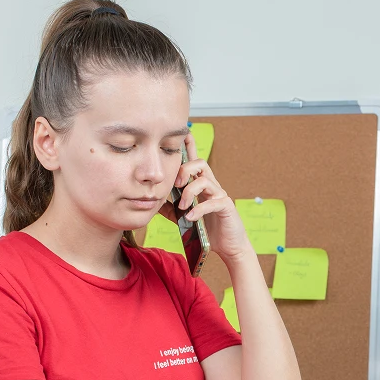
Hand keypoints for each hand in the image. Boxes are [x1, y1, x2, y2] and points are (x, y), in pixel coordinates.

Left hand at [156, 131, 253, 262]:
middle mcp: (212, 186)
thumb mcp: (183, 216)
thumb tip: (152, 200)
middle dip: (185, 170)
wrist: (227, 246)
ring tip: (183, 208)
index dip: (190, 147)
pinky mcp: (226, 207)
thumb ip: (170, 207)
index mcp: (201, 186)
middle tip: (176, 184)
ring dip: (189, 193)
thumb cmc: (207, 229)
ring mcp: (220, 195)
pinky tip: (190, 218)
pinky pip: (212, 202)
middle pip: (200, 164)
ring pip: (204, 181)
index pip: (195, 162)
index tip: (184, 133)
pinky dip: (198, 210)